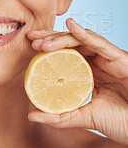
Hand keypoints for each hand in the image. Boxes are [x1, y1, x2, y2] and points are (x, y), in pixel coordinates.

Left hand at [26, 18, 127, 145]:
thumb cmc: (121, 121)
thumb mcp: (84, 118)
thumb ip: (60, 116)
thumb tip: (32, 115)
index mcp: (89, 72)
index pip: (66, 54)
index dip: (48, 47)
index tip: (30, 47)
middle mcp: (98, 62)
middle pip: (71, 43)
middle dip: (50, 38)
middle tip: (31, 39)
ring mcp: (108, 58)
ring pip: (82, 40)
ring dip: (61, 38)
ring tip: (43, 43)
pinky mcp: (120, 58)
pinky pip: (100, 43)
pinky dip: (85, 33)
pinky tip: (71, 26)